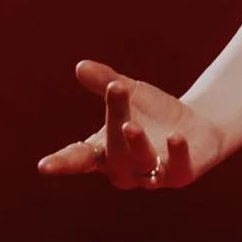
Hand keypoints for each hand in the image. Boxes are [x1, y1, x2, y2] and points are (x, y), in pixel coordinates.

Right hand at [36, 59, 224, 190]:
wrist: (196, 126)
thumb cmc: (153, 112)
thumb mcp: (130, 92)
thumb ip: (105, 82)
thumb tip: (80, 66)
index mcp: (104, 151)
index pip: (79, 158)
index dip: (62, 163)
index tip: (44, 166)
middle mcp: (125, 168)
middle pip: (113, 151)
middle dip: (113, 121)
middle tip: (117, 88)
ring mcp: (153, 175)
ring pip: (139, 164)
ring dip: (135, 144)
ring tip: (130, 125)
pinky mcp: (181, 174)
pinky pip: (177, 169)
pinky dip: (175, 153)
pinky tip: (176, 137)